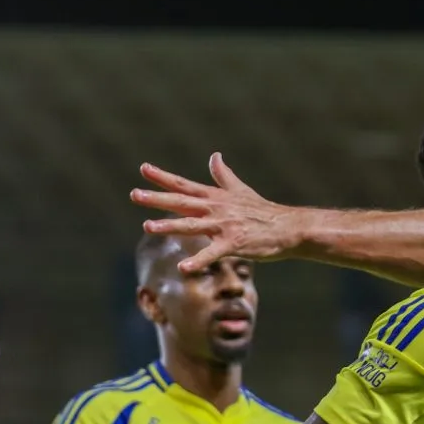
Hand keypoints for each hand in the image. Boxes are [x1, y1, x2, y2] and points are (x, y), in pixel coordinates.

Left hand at [130, 153, 304, 272]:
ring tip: (148, 226)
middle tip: (135, 194)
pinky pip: (212, 254)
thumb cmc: (264, 211)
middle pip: (182, 203)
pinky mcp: (234, 244)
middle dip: (157, 199)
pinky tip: (183, 267)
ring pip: (192, 225)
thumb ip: (223, 175)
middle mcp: (216, 209)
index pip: (184, 185)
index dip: (163, 177)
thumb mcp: (241, 190)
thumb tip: (214, 156)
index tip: (143, 168)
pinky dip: (198, 261)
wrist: (288, 227)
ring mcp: (224, 227)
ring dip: (169, 226)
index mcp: (216, 197)